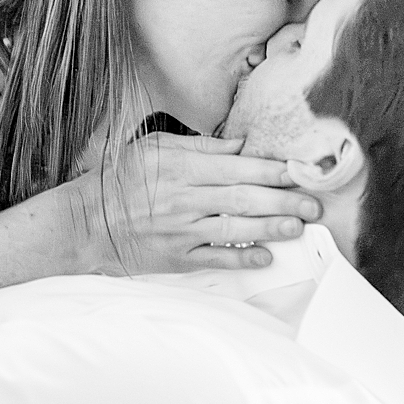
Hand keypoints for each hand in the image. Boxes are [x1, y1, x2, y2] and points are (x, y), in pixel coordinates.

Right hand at [66, 132, 321, 275]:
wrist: (89, 222)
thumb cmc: (123, 179)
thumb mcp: (155, 148)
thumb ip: (200, 147)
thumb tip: (241, 145)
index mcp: (181, 168)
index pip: (237, 167)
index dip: (272, 169)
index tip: (300, 171)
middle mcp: (184, 199)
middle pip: (243, 198)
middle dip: (283, 200)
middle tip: (314, 203)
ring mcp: (182, 230)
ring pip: (234, 228)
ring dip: (270, 228)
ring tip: (299, 227)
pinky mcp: (177, 257)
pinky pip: (214, 258)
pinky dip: (240, 258)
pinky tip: (265, 257)